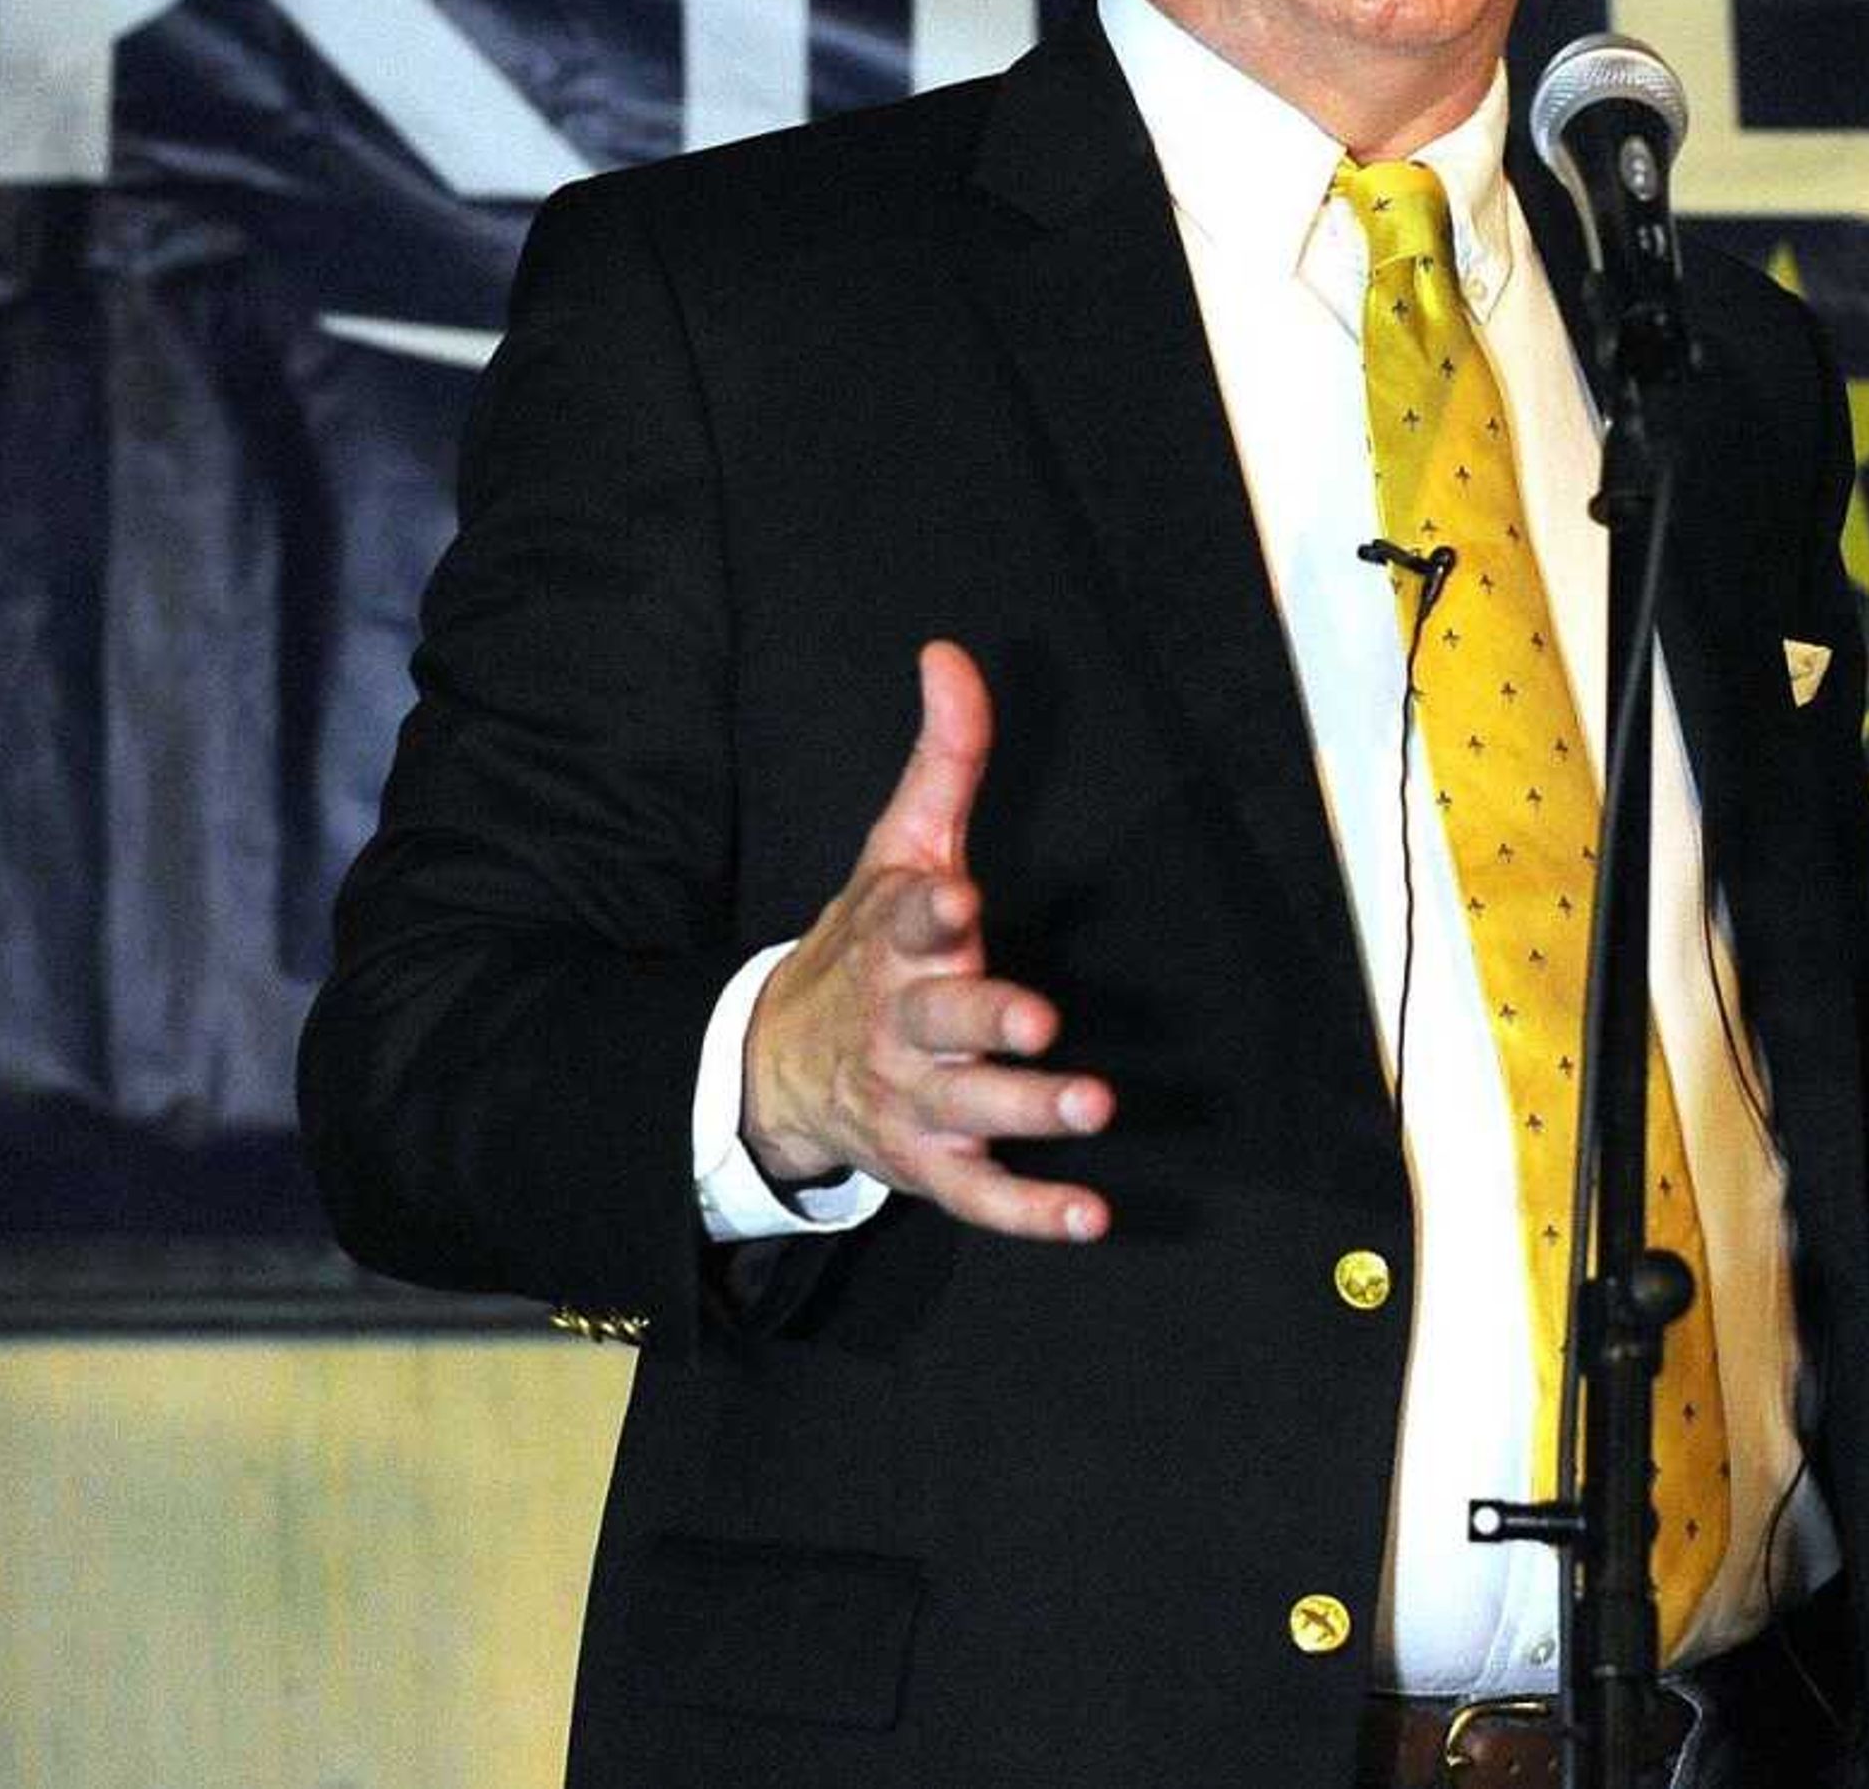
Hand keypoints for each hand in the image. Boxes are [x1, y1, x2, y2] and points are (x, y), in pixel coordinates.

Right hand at [739, 640, 1111, 1239]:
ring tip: (1092, 1107)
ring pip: (971, 1107)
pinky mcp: (930, 1162)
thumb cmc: (863, 944)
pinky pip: (981, 1195)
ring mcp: (914, 1096)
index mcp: (897, 940)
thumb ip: (943, 756)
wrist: (776, 1063)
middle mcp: (902, 1021)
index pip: (908, 917)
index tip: (958, 899)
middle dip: (985, 1019)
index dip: (930, 909)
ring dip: (1030, 1110)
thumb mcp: (896, 847)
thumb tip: (950, 652)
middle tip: (1037, 1019)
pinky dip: (1033, 1212)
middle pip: (941, 1020)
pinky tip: (1091, 1216)